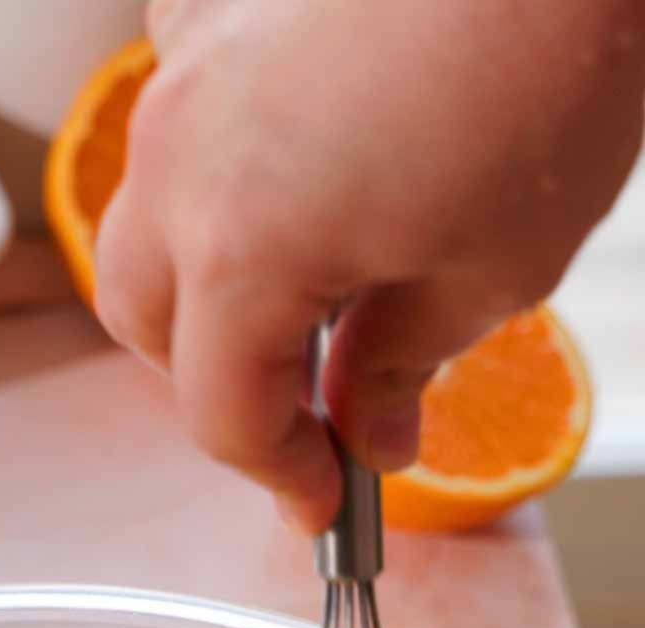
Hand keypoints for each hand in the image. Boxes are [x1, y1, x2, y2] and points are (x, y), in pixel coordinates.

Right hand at [96, 0, 644, 530]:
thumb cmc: (547, 61)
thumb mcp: (495, 265)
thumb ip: (402, 362)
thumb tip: (368, 427)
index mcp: (242, 249)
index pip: (222, 413)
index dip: (278, 474)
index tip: (325, 500)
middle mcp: (181, 159)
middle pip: (148, 320)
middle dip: (214, 379)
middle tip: (304, 406)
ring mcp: (184, 66)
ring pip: (146, 216)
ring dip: (203, 276)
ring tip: (301, 286)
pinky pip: (177, 107)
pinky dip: (213, 159)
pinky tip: (288, 155)